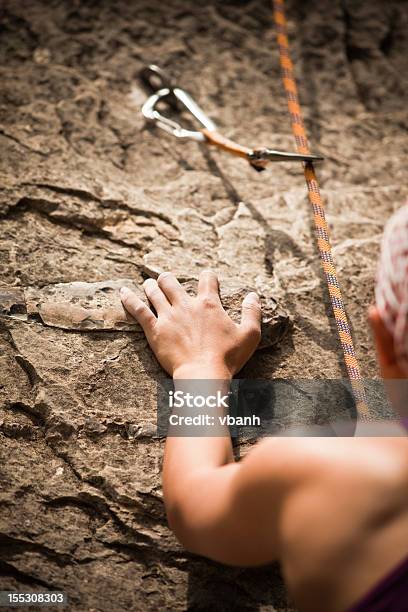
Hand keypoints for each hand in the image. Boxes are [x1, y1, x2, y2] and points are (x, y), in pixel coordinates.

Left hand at [120, 271, 260, 378]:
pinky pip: (138, 310)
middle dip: (169, 279)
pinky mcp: (154, 330)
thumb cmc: (228, 357)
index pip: (207, 280)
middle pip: (172, 282)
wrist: (203, 375)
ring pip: (155, 292)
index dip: (208, 276)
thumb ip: (252, 312)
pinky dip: (129, 299)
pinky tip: (123, 292)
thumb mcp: (250, 334)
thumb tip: (254, 295)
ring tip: (148, 284)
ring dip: (151, 286)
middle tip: (166, 280)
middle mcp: (186, 305)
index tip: (207, 277)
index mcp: (209, 304)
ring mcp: (168, 316)